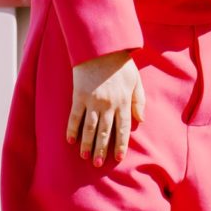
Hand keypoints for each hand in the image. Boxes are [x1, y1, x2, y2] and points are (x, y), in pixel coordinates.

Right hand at [66, 51, 144, 165]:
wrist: (101, 47)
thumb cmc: (120, 63)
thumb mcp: (136, 80)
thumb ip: (140, 100)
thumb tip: (140, 119)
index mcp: (123, 102)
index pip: (123, 129)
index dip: (120, 145)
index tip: (118, 157)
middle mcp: (109, 105)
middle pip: (105, 132)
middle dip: (102, 149)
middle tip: (98, 164)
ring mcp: (93, 101)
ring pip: (90, 128)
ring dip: (87, 144)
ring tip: (85, 156)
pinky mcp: (79, 96)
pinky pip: (75, 116)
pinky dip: (72, 129)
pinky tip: (70, 140)